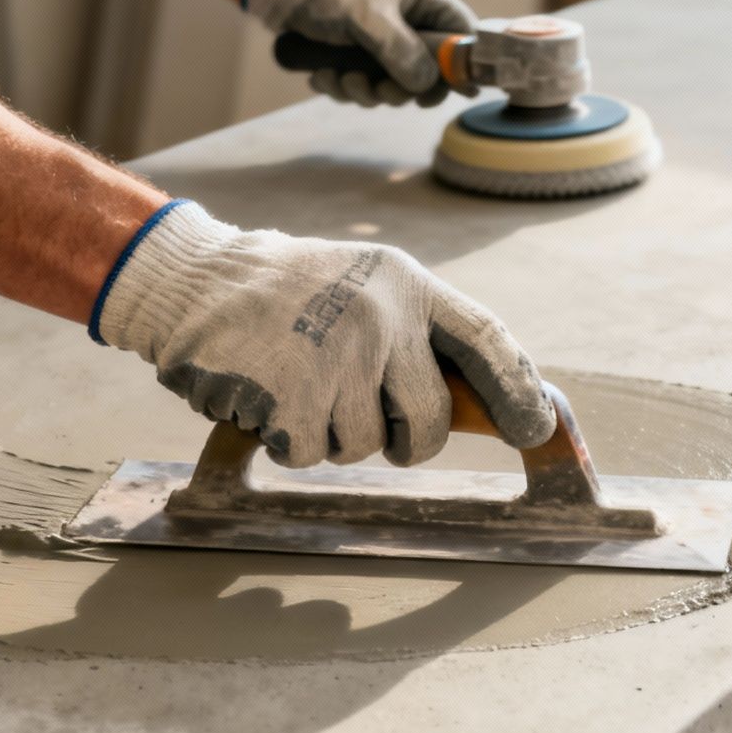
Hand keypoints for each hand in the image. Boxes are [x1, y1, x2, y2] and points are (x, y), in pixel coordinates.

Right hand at [92, 201, 554, 467]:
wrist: (194, 279)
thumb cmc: (285, 294)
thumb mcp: (362, 288)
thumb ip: (413, 335)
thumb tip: (479, 406)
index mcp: (407, 285)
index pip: (487, 340)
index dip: (517, 391)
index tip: (537, 429)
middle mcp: (383, 317)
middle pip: (430, 422)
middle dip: (406, 442)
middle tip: (373, 427)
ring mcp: (339, 357)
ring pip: (363, 446)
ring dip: (328, 434)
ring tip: (295, 384)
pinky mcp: (293, 394)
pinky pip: (310, 453)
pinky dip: (286, 440)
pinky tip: (266, 394)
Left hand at [243, 0, 475, 107]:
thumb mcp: (368, 19)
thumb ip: (400, 51)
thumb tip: (424, 84)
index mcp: (423, 0)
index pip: (462, 33)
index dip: (460, 65)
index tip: (444, 90)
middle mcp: (411, 23)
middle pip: (429, 72)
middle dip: (400, 89)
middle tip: (378, 89)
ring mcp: (387, 44)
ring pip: (394, 87)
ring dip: (366, 92)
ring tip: (342, 78)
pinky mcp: (363, 60)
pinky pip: (366, 88)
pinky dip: (344, 89)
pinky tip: (325, 75)